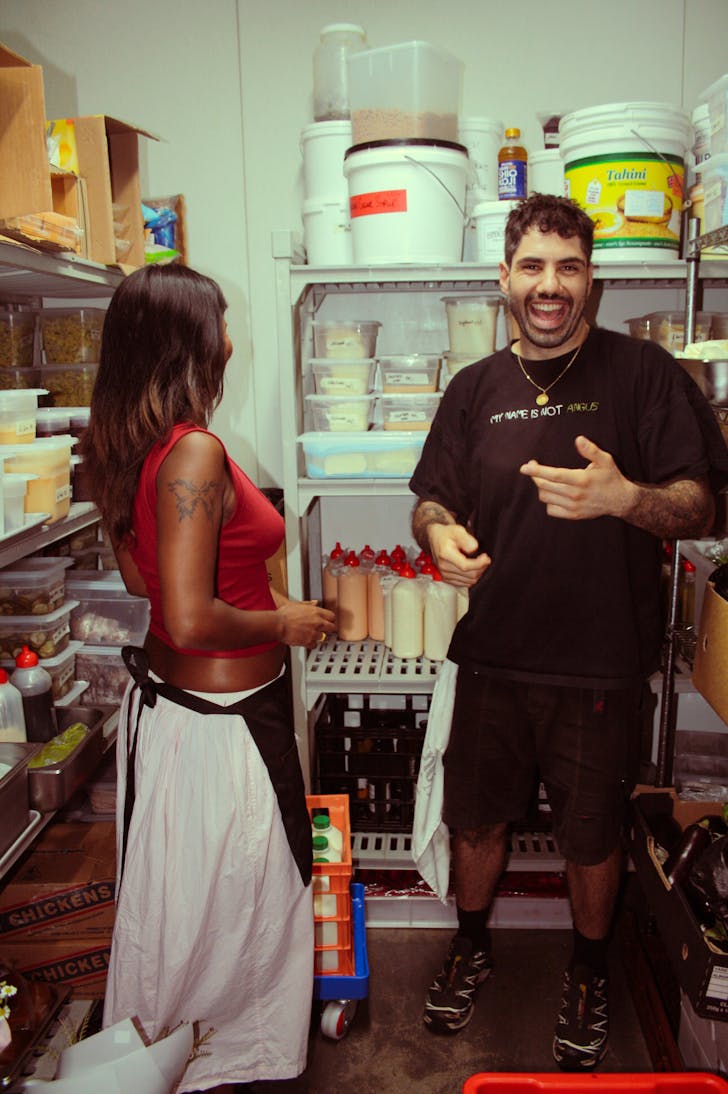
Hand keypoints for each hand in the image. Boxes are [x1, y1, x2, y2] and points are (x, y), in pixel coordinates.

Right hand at [276, 599, 335, 648]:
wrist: (277, 624)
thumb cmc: (284, 614)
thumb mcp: (297, 604)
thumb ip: (308, 604)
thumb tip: (315, 602)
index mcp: (316, 611)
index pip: (332, 616)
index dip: (331, 619)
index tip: (329, 621)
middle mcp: (317, 622)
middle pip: (332, 627)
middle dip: (329, 629)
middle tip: (326, 630)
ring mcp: (314, 633)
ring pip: (324, 637)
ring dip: (319, 637)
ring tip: (312, 635)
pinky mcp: (308, 641)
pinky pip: (315, 645)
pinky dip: (311, 644)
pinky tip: (306, 641)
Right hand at [428, 523, 490, 586]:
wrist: (435, 538)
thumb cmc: (446, 534)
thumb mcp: (457, 530)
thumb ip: (467, 539)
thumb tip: (474, 549)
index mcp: (445, 554)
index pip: (466, 566)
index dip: (480, 563)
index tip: (485, 557)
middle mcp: (443, 567)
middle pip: (470, 575)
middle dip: (482, 567)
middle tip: (485, 559)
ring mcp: (444, 574)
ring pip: (469, 581)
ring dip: (478, 573)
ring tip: (480, 563)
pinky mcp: (447, 579)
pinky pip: (465, 584)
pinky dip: (472, 577)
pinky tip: (473, 568)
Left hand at [519, 435, 637, 519]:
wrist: (620, 501)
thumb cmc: (611, 478)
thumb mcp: (605, 460)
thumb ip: (591, 450)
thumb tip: (578, 439)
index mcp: (581, 480)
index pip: (554, 475)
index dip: (537, 471)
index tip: (524, 467)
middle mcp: (575, 495)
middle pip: (545, 486)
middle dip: (535, 476)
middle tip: (532, 467)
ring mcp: (573, 507)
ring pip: (546, 498)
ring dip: (541, 488)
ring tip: (543, 479)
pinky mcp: (573, 515)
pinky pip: (551, 510)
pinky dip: (548, 501)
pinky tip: (552, 493)